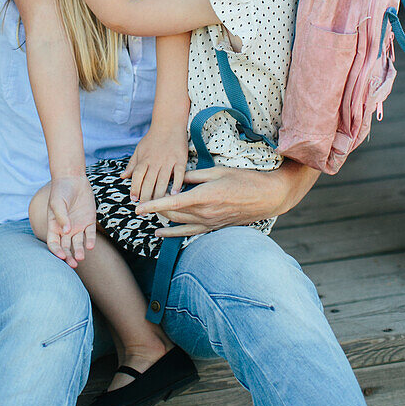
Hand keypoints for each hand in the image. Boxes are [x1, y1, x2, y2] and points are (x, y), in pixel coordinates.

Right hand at [45, 174, 96, 268]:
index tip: (61, 256)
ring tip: (81, 257)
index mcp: (54, 226)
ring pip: (78, 243)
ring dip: (79, 251)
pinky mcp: (89, 221)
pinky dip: (90, 240)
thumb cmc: (61, 190)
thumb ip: (61, 216)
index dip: (56, 251)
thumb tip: (66, 231)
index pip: (53, 243)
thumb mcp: (57, 202)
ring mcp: (78, 226)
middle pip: (66, 247)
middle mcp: (66, 229)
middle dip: (69, 256)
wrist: (73, 178)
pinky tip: (90, 245)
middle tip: (73, 264)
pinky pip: (90, 234)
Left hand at [123, 124, 187, 201]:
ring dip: (160, 194)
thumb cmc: (153, 138)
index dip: (135, 188)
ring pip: (163, 180)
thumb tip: (123, 177)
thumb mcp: (139, 149)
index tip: (134, 199)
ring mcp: (168, 160)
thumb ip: (132, 164)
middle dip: (146, 196)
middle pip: (149, 181)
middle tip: (146, 209)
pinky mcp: (180, 159)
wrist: (169, 124)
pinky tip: (174, 194)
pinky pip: (178, 173)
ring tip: (158, 205)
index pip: (137, 176)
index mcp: (144, 159)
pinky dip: (177, 184)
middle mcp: (155, 161)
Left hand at [135, 164, 283, 237]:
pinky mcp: (214, 228)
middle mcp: (205, 213)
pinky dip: (174, 234)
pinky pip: (190, 233)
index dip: (153, 206)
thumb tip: (177, 177)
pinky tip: (162, 234)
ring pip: (179, 225)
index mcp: (204, 197)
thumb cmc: (244, 180)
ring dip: (162, 221)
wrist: (266, 197)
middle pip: (172, 214)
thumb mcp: (218, 171)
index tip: (138, 208)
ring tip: (145, 219)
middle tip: (140, 203)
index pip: (172, 203)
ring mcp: (210, 223)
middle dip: (155, 210)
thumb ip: (195, 175)